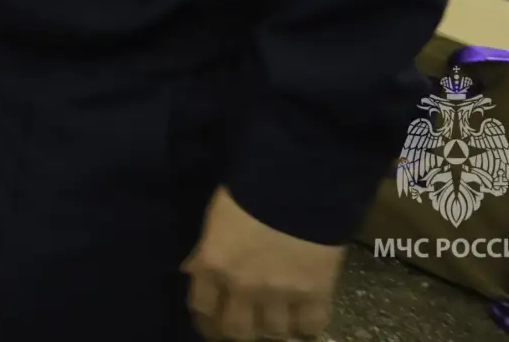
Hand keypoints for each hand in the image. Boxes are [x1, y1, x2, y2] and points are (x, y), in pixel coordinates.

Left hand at [183, 187, 344, 340]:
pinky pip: (311, 327)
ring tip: (277, 318)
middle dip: (240, 331)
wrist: (297, 181)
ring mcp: (280, 294)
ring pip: (274, 334)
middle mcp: (242, 287)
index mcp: (213, 265)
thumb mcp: (216, 218)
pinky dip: (307, 326)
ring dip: (273, 328)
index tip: (213, 322)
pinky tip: (304, 317)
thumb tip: (194, 272)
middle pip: (237, 332)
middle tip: (247, 325)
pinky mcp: (315, 293)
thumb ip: (205, 251)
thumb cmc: (249, 190)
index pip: (203, 309)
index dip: (208, 321)